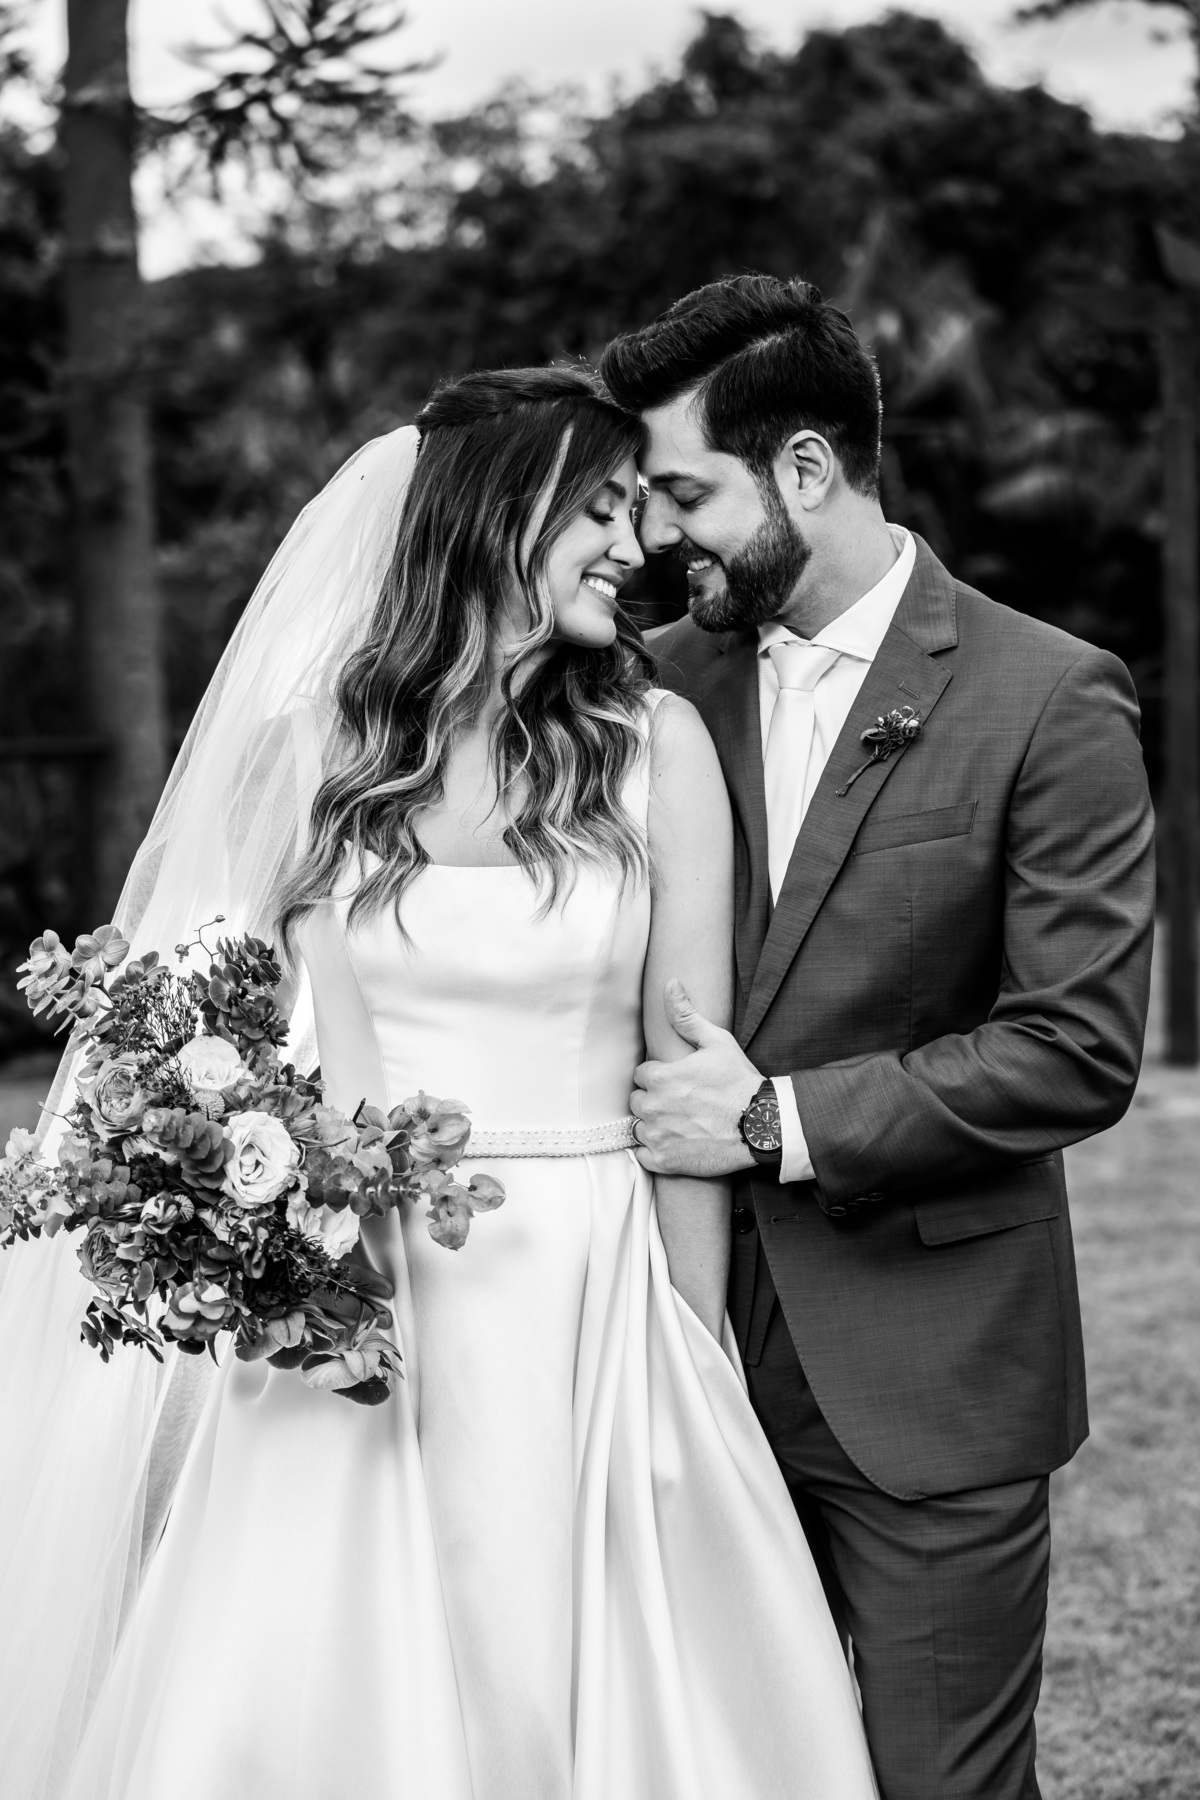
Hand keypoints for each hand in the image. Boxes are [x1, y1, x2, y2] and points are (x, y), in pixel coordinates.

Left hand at [630, 979, 762, 1176]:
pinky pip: (643, 1155)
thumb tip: (670, 983)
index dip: (660, 1077)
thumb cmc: (740, 1083)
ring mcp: (657, 1136)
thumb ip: (686, 1016)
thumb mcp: (717, 1042)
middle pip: (637, 1101)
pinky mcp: (665, 1161)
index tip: (678, 1083)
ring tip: (679, 1123)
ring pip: (638, 1127)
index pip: (642, 1075)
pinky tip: (675, 1144)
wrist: (762, 1126)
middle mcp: (653, 1107)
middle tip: (680, 1104)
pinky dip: (654, 1151)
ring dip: (652, 1125)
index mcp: (660, 1077)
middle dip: (653, 1100)